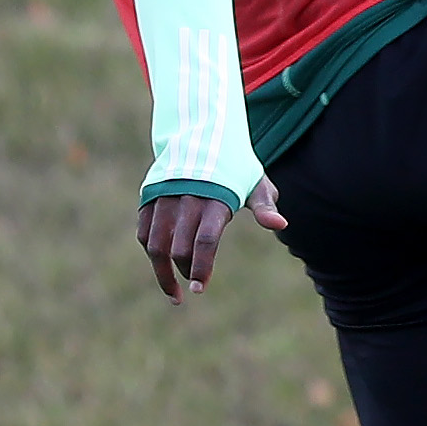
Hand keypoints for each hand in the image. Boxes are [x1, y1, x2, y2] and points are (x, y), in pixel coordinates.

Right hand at [137, 179, 288, 302]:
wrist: (198, 134)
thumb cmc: (233, 166)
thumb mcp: (254, 181)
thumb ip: (265, 206)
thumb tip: (281, 225)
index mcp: (215, 197)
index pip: (206, 239)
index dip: (202, 266)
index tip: (200, 288)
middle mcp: (185, 198)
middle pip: (178, 247)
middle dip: (186, 271)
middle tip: (196, 285)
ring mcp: (162, 198)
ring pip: (155, 245)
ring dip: (162, 272)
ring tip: (174, 290)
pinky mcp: (147, 199)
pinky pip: (144, 234)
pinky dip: (153, 253)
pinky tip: (164, 267)